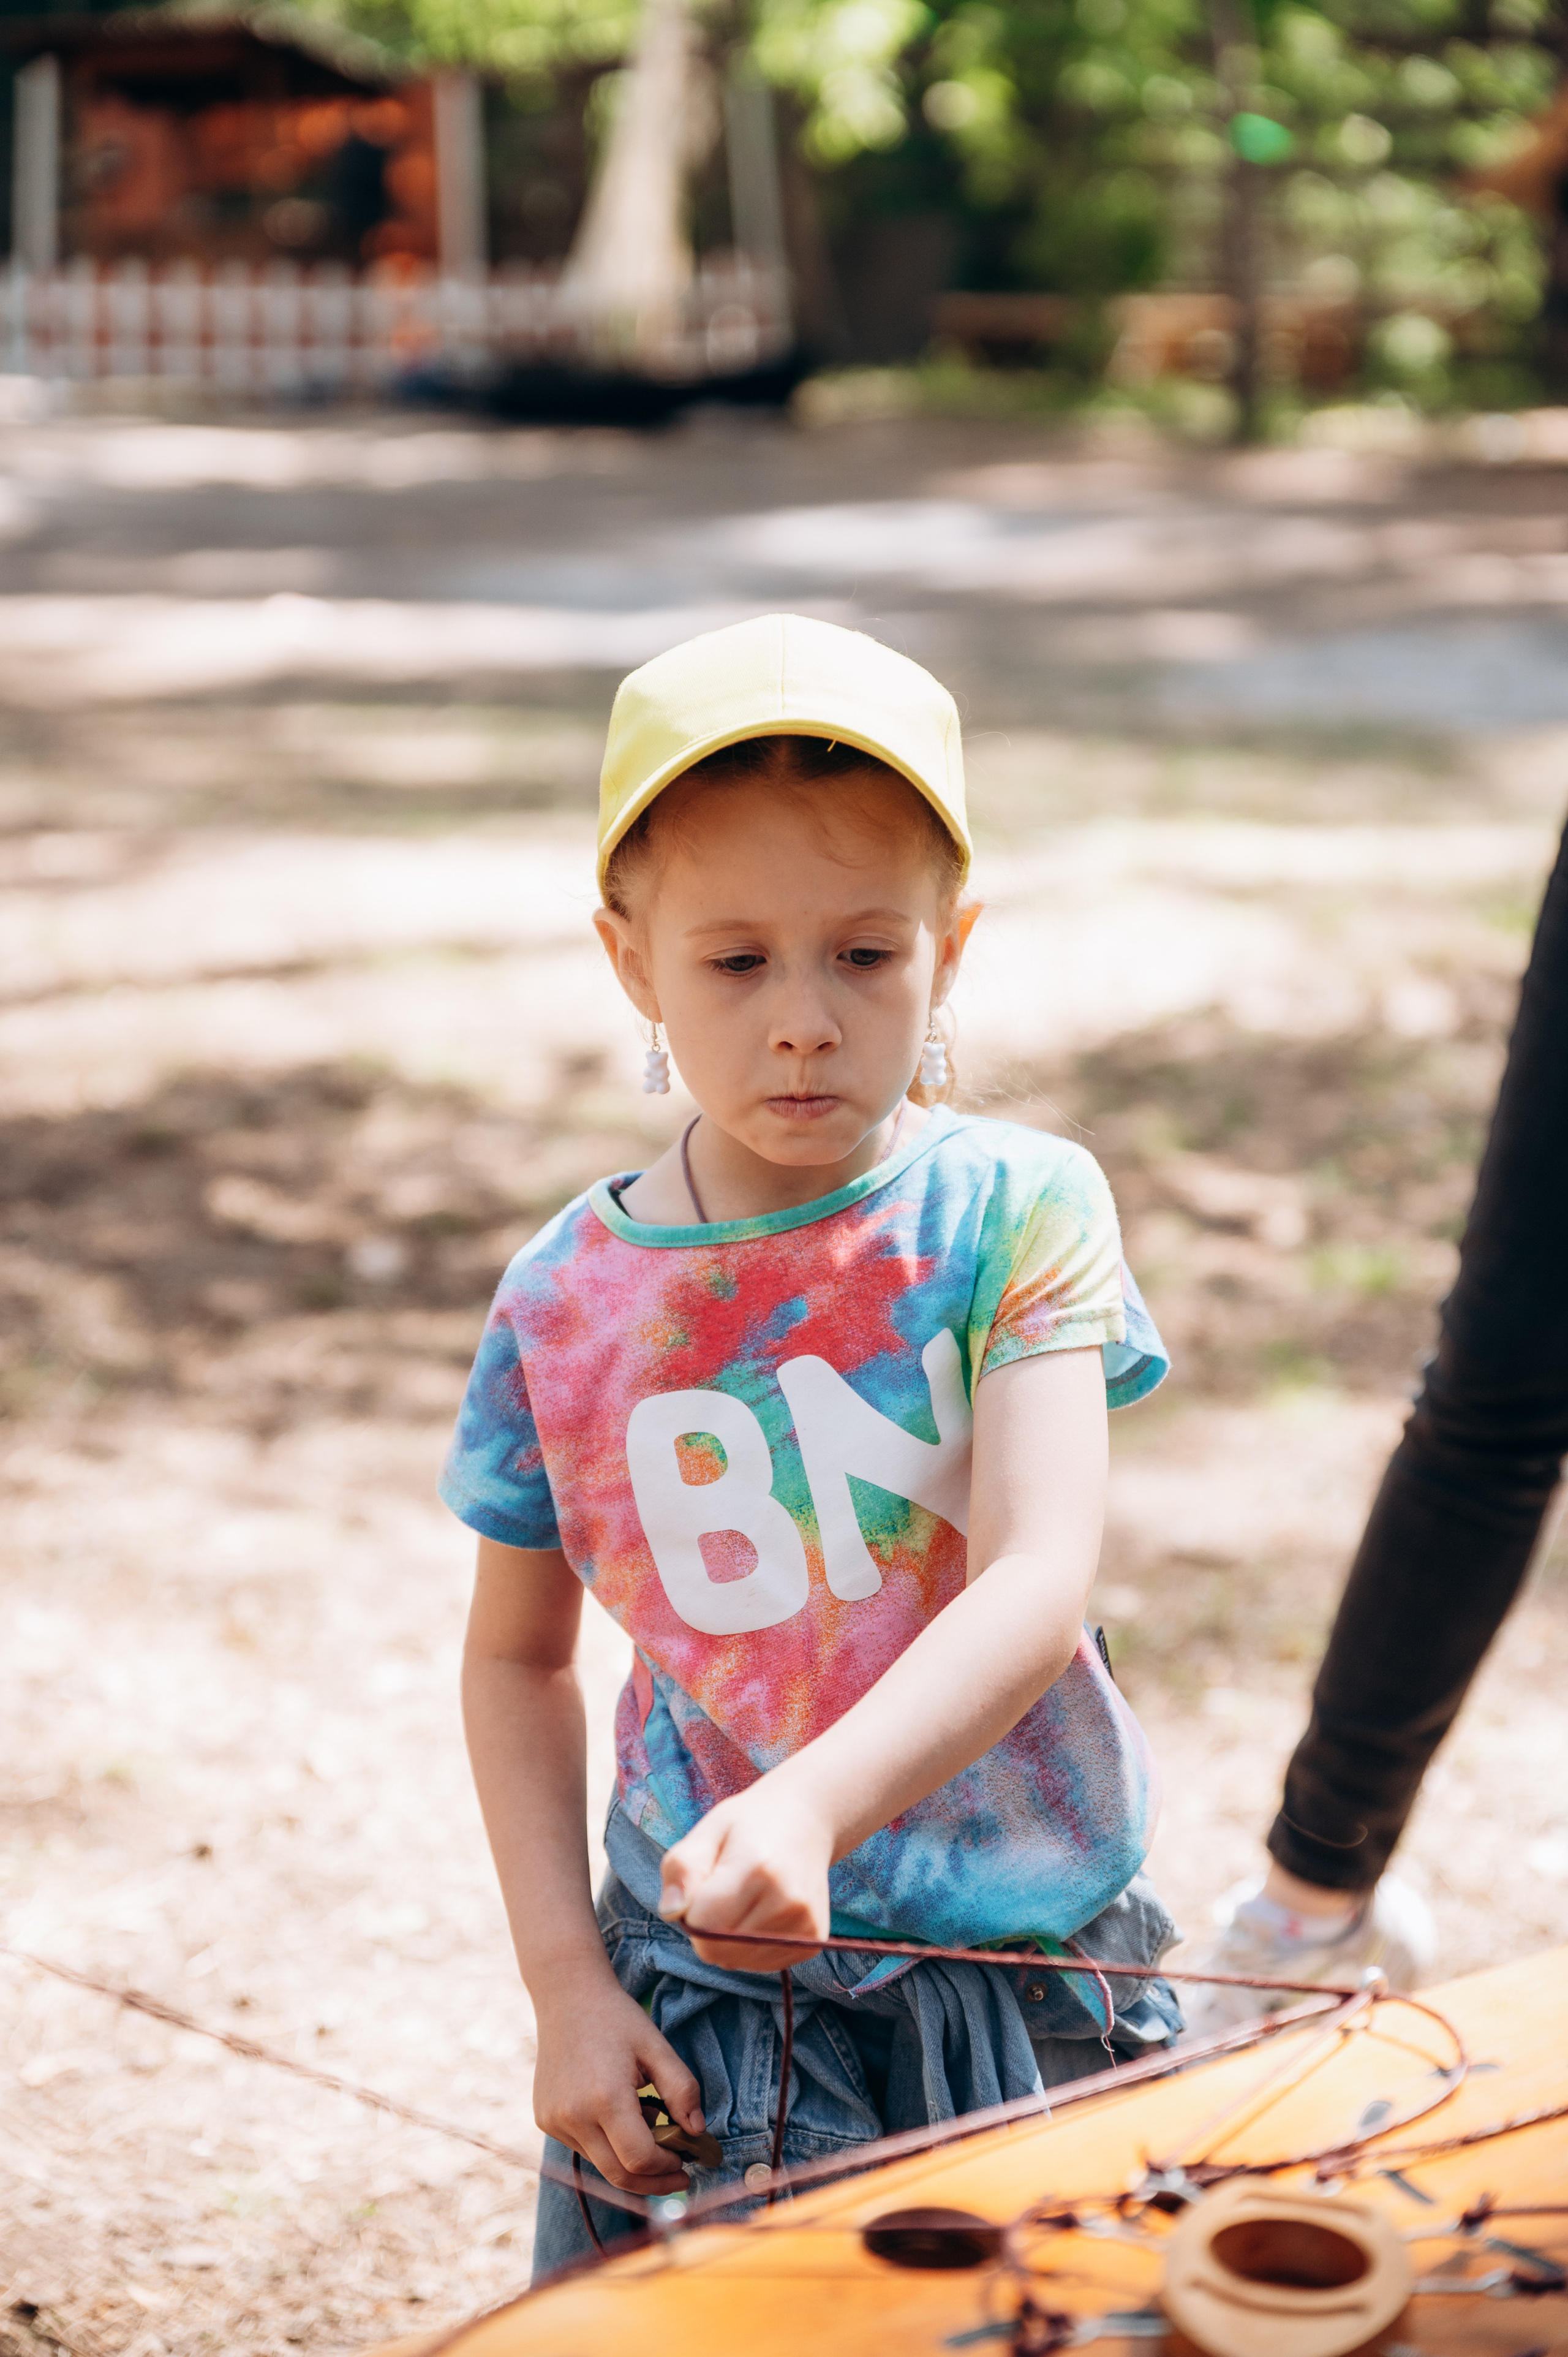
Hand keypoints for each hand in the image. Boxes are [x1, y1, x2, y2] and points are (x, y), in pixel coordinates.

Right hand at [531, 1972, 704, 2195]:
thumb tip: (697, 2132)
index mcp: (605, 2098)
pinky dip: (607, 2146)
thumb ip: (682, 2090)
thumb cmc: (618, 2019)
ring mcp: (555, 2121)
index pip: (640, 2160)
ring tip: (648, 2125)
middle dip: (653, 2182)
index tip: (688, 2163)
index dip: (668, 2169)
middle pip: (619, 2176)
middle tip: (678, 2174)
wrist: (567, 1996)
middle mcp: (574, 2116)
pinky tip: (618, 2116)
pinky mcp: (545, 2120)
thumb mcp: (657, 2047)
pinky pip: (583, 2148)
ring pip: (601, 2165)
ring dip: (630, 2161)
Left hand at [660, 1782, 832, 1971]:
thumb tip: (671, 1913)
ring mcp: (806, 1924)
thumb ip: (682, 1869)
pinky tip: (761, 1913)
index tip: (703, 1886)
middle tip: (723, 1892)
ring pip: (738, 1961)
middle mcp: (788, 1900)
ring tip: (744, 1900)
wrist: (806, 1821)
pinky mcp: (814, 1940)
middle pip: (719, 1950)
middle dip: (708, 1929)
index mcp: (758, 1867)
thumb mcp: (707, 1832)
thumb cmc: (747, 1826)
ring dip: (729, 1941)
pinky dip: (751, 1947)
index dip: (691, 1911)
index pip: (704, 1925)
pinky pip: (761, 1964)